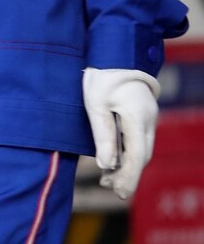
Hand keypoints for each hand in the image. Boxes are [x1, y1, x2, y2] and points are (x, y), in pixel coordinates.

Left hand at [83, 67, 159, 199]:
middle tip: (111, 190)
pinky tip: (114, 159)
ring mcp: (147, 117)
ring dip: (127, 165)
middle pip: (141, 156)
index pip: (136, 156)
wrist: (117, 49)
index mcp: (137, 119)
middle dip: (127, 175)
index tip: (120, 194)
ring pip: (141, 148)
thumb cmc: (103, 75)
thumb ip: (102, 134)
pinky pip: (138, 139)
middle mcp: (148, 120)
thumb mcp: (95, 104)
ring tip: (108, 180)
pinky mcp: (142, 113)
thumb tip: (106, 165)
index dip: (128, 177)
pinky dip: (128, 152)